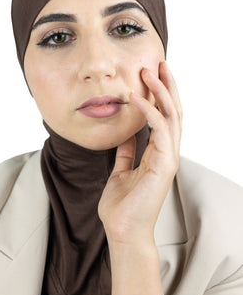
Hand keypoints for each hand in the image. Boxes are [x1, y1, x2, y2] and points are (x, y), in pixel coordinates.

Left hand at [98, 61, 182, 245]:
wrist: (122, 231)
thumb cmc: (121, 205)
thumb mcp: (121, 171)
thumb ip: (127, 152)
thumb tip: (126, 134)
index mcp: (158, 153)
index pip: (164, 117)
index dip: (160, 95)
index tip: (151, 75)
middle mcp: (167, 153)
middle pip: (173, 111)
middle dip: (167, 86)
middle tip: (158, 63)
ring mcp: (168, 158)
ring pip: (172, 116)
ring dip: (161, 92)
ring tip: (149, 71)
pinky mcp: (165, 165)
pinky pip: (159, 130)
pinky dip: (148, 111)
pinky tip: (135, 97)